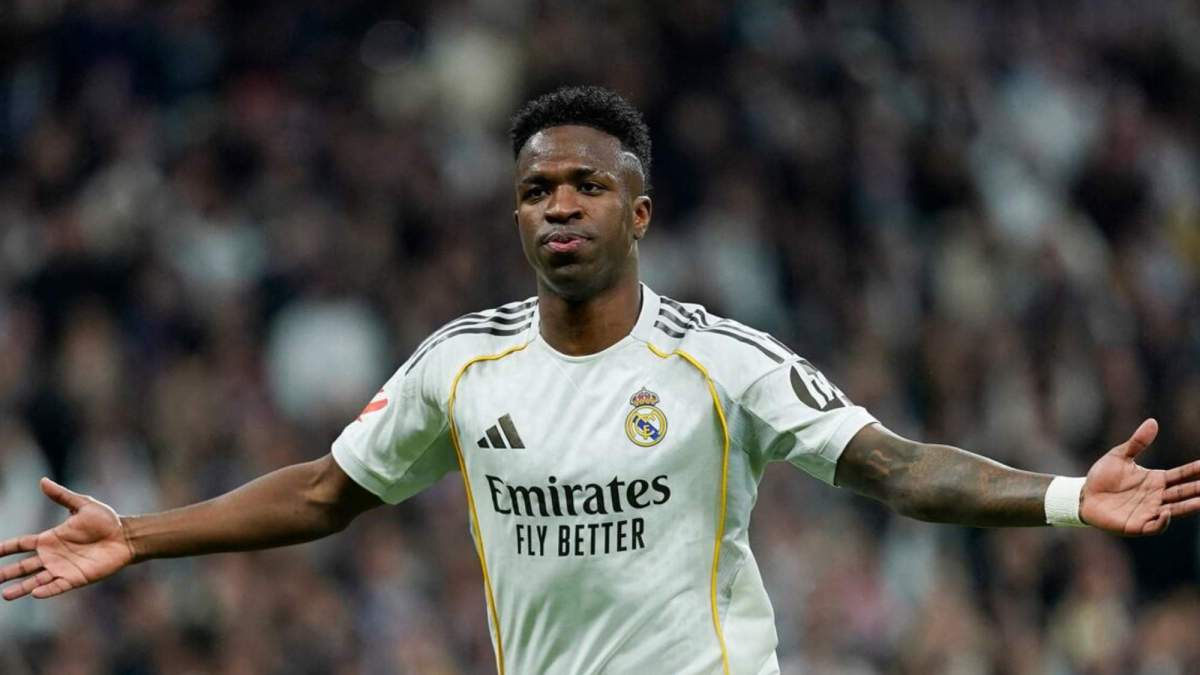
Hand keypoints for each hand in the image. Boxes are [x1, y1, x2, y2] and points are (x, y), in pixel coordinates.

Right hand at [0, 478, 134, 599]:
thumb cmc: (106, 520)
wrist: (126, 536)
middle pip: (23, 566)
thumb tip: (42, 481)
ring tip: (6, 594)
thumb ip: (62, 495)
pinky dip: (46, 590)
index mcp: (50, 538)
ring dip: (21, 588)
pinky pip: (58, 586)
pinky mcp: (76, 578)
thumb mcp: (83, 504)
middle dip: (7, 573)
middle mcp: (53, 556)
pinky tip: (34, 593)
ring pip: (36, 580)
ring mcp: (63, 568)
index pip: (21, 544)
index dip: (5, 548)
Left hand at [1081, 419, 1199, 535]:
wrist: (1083, 495)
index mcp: (1156, 480)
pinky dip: (1162, 521)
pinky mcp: (1136, 525)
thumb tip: (1153, 421)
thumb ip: (1137, 442)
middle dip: (1196, 490)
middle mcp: (1157, 496)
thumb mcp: (1119, 455)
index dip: (1194, 471)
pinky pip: (1154, 526)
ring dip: (1188, 506)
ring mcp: (1148, 511)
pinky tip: (1165, 512)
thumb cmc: (1102, 475)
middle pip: (1182, 493)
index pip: (1180, 475)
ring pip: (1174, 510)